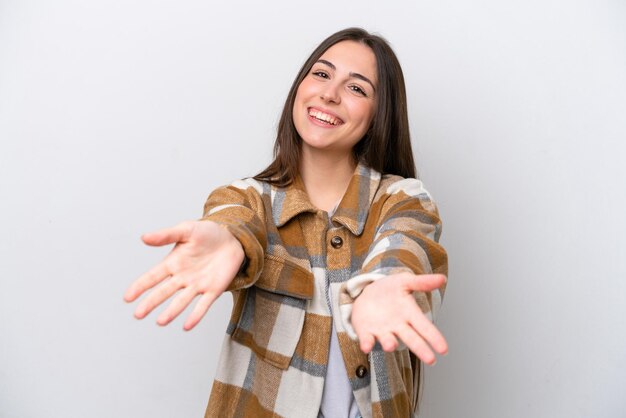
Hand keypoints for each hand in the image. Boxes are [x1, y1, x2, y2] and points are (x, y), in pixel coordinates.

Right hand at [123, 220, 243, 329]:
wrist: (232, 238)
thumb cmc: (207, 233)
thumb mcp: (186, 230)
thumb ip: (166, 235)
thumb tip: (144, 237)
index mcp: (173, 263)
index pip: (153, 276)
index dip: (140, 286)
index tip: (127, 297)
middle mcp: (182, 277)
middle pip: (164, 292)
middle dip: (151, 303)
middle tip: (138, 314)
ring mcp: (197, 285)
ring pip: (182, 301)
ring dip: (172, 311)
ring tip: (161, 322)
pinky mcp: (213, 290)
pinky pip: (203, 304)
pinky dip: (196, 315)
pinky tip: (187, 325)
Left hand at [351, 273, 447, 364]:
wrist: (368, 292)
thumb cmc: (390, 290)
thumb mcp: (405, 281)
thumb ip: (422, 282)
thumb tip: (442, 279)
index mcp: (410, 314)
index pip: (425, 327)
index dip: (434, 337)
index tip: (443, 349)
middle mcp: (398, 326)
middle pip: (411, 339)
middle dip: (420, 349)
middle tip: (430, 360)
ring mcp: (382, 330)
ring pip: (388, 340)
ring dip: (389, 343)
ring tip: (391, 345)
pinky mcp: (366, 332)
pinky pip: (367, 339)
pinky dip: (367, 343)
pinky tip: (366, 346)